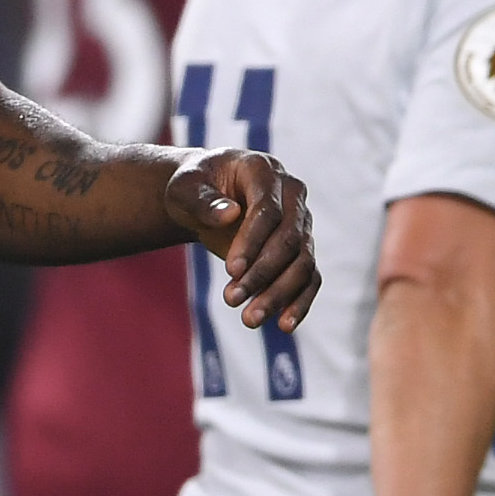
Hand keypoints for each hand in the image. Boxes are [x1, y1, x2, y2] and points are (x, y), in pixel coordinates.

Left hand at [167, 149, 318, 331]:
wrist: (204, 196)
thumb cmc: (193, 187)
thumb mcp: (185, 187)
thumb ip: (203, 200)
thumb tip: (229, 214)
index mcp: (264, 171)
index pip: (267, 210)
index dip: (252, 241)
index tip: (231, 270)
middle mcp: (291, 194)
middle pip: (288, 239)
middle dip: (262, 274)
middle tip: (231, 300)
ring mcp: (301, 222)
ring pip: (302, 262)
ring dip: (278, 294)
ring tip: (249, 319)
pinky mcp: (301, 248)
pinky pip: (310, 277)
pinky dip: (300, 302)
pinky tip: (283, 325)